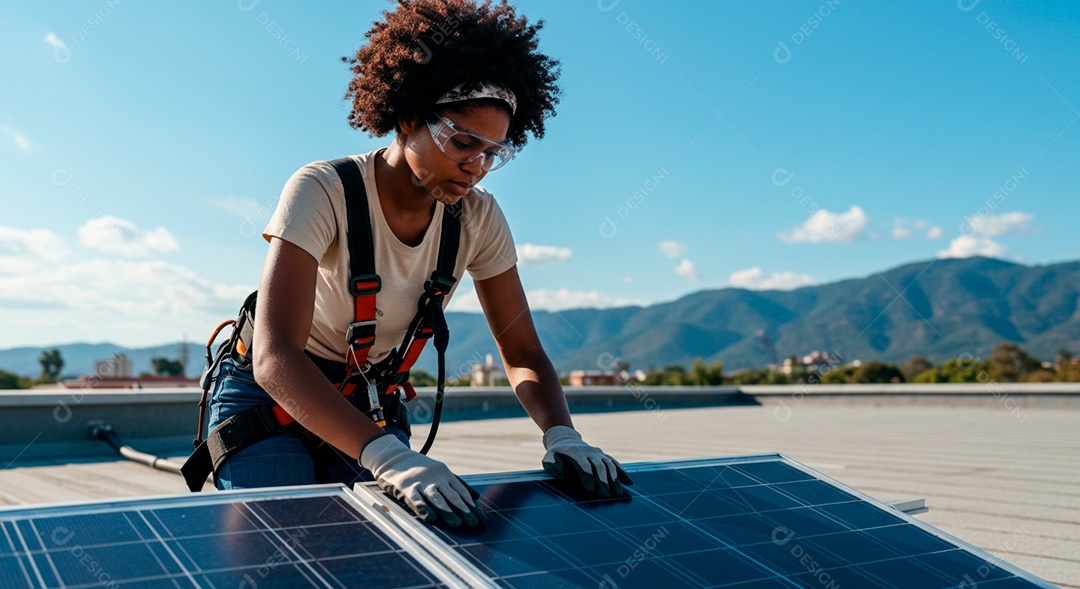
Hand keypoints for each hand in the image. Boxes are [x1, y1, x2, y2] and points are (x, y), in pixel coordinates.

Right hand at [359, 434, 484, 527]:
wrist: (393, 457)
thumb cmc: (420, 469)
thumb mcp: (440, 472)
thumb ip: (458, 484)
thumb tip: (476, 497)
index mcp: (445, 474)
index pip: (461, 492)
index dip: (472, 506)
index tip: (482, 519)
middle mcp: (435, 478)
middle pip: (451, 496)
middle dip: (464, 511)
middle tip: (474, 524)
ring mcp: (420, 482)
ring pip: (436, 498)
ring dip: (447, 511)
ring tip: (458, 524)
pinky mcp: (405, 487)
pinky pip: (416, 499)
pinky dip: (424, 508)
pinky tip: (431, 518)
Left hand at [541, 425, 633, 496]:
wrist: (566, 441)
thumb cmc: (557, 455)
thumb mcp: (549, 458)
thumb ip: (551, 464)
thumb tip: (559, 471)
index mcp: (576, 454)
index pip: (584, 466)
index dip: (588, 478)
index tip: (590, 490)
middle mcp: (589, 453)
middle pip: (599, 466)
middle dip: (603, 481)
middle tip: (605, 496)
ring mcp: (598, 454)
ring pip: (609, 465)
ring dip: (614, 479)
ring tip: (618, 494)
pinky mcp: (604, 456)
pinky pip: (614, 463)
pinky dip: (622, 472)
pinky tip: (629, 483)